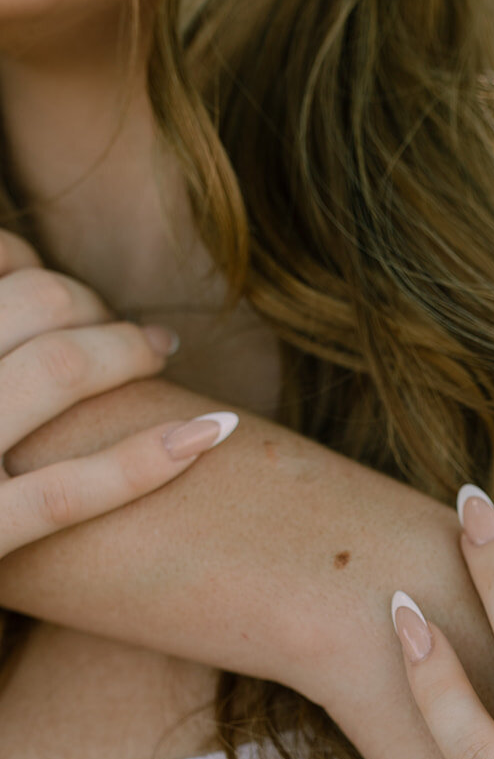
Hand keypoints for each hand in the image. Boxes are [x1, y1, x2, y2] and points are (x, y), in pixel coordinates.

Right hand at [0, 230, 233, 542]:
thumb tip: (11, 275)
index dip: (25, 266)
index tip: (63, 297)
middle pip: (31, 301)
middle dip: (88, 302)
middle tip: (126, 330)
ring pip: (57, 370)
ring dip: (128, 348)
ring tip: (161, 349)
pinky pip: (67, 492)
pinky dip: (148, 459)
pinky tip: (208, 435)